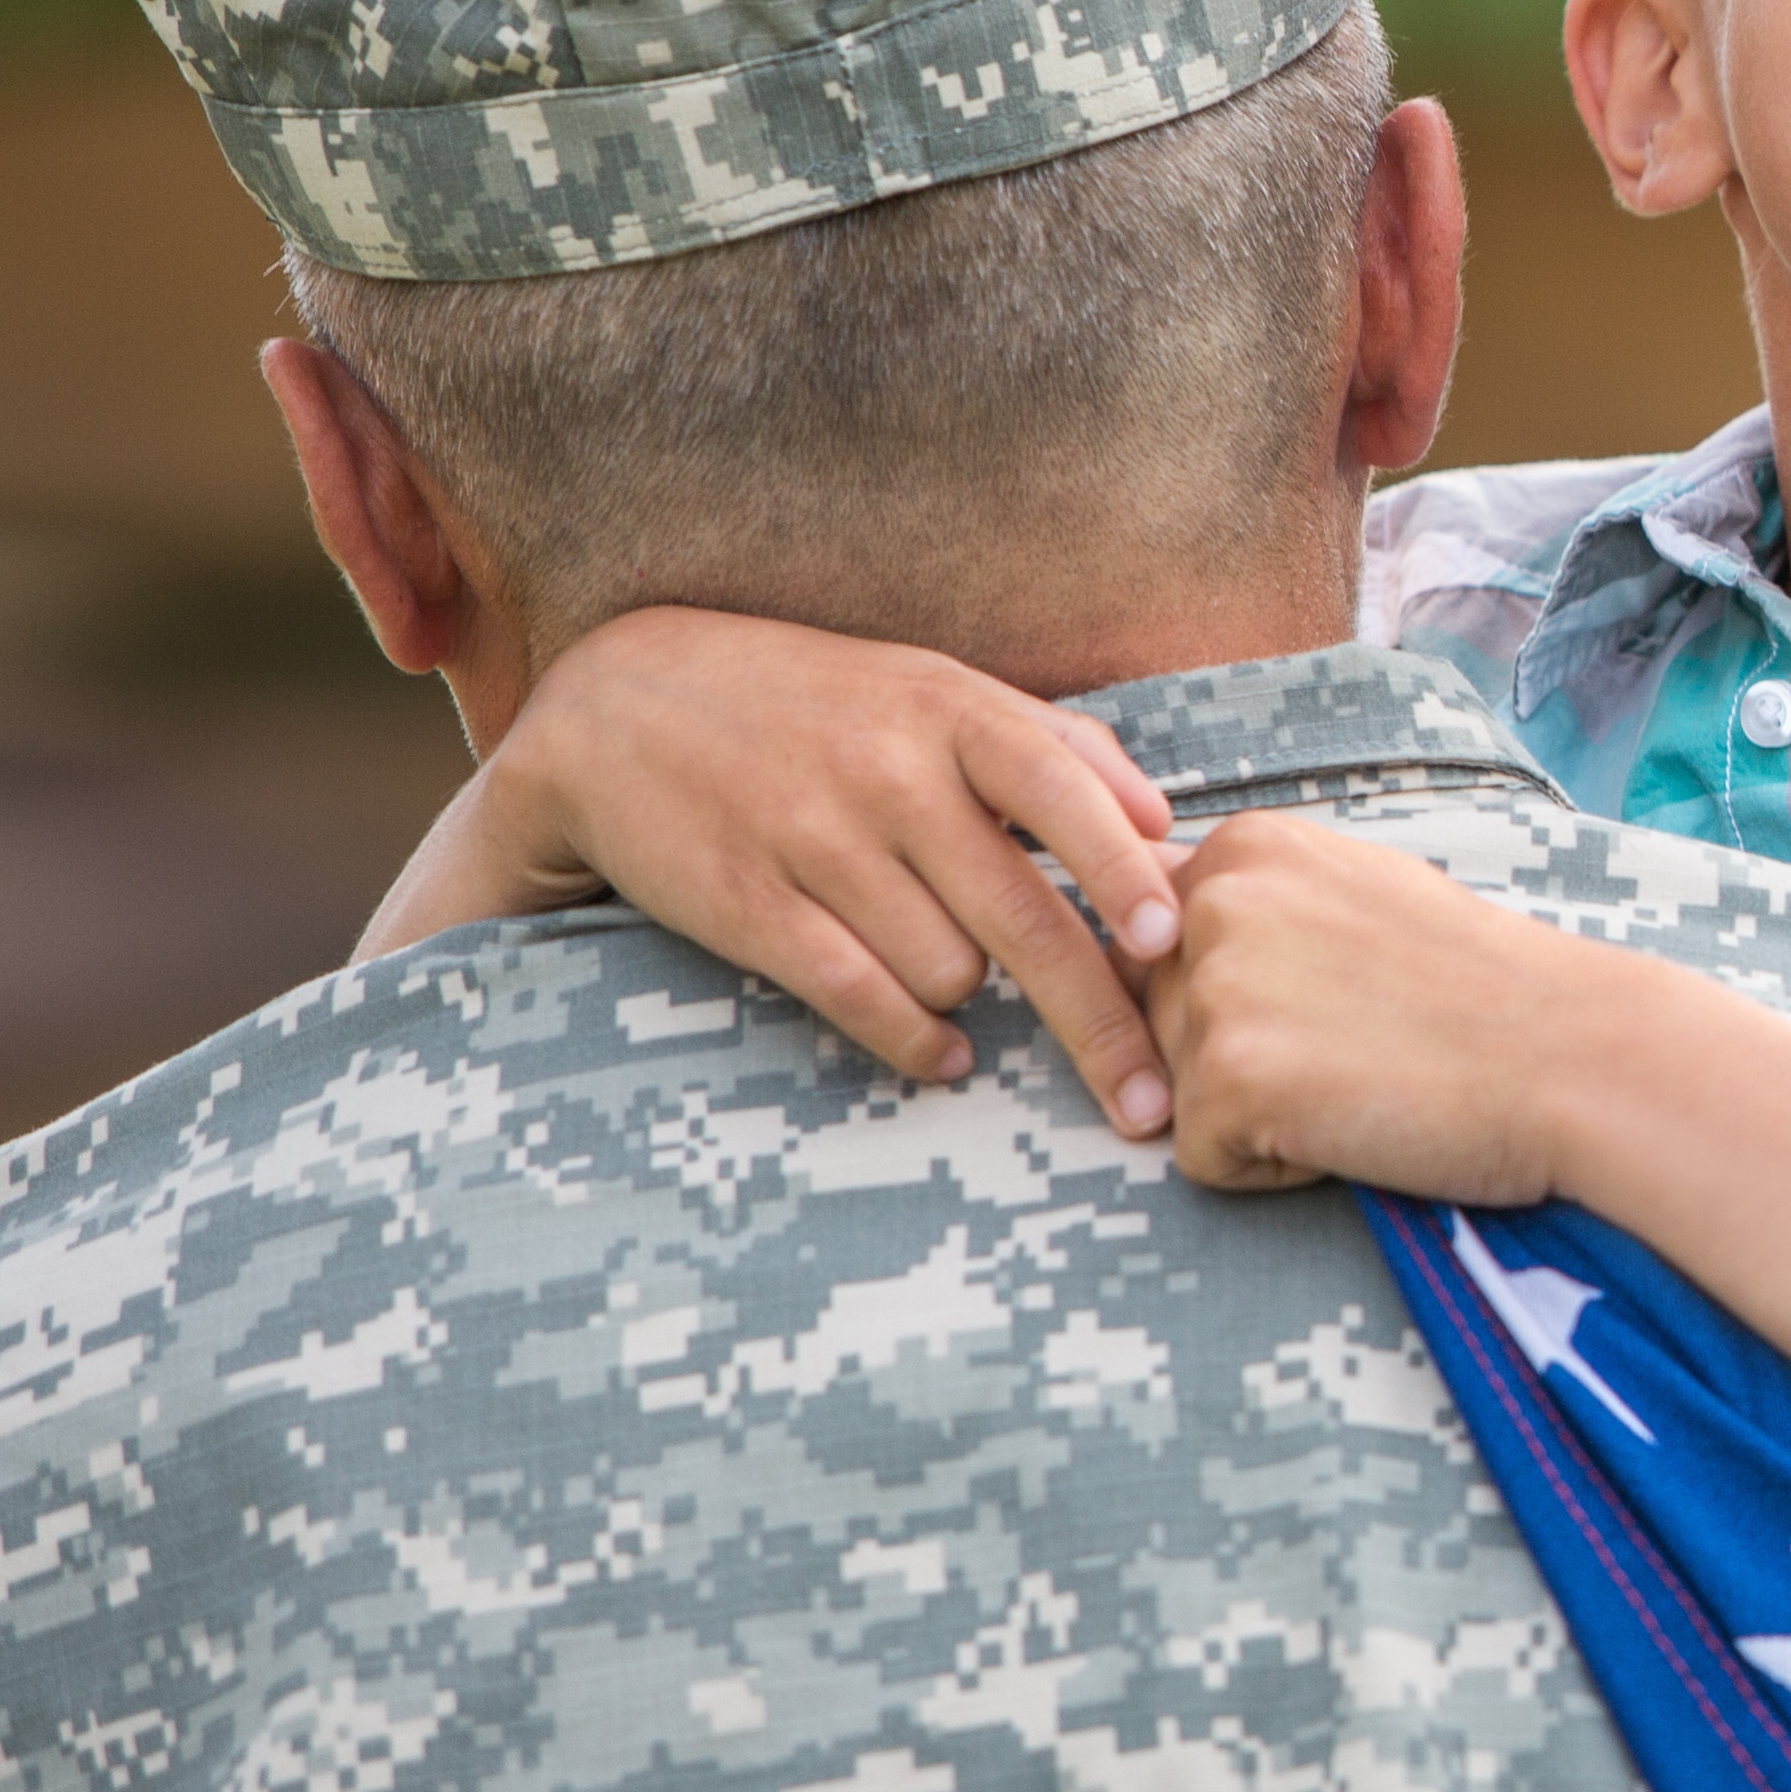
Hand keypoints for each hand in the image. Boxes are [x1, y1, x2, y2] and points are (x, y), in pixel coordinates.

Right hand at [461, 607, 1188, 1116]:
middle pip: (1023, 916)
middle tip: (1150, 1105)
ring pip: (951, 969)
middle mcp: (887, 773)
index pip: (1061, 790)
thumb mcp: (928, 686)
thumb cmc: (816, 703)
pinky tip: (942, 1054)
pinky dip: (916, 1040)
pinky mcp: (750, 907)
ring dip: (974, 992)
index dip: (1120, 872)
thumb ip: (1050, 742)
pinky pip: (861, 998)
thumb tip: (1162, 818)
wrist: (622, 705)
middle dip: (1100, 1023)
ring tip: (951, 965)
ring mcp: (816, 842)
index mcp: (946, 707)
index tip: (1168, 944)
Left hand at [1145, 814, 1604, 1203]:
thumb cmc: (1486, 988)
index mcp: (1244, 846)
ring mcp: (1217, 985)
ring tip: (1363, 1077)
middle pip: (1159, 1022)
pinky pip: (1203, 1159)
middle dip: (1243, 1056)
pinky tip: (1358, 1124)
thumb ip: (1262, 901)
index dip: (1254, 1000)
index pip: (1165, 949)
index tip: (1348, 999)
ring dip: (1258, 1111)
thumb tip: (1166, 927)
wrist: (1575, 1055)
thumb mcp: (1361, 893)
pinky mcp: (1225, 1078)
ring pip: (1176, 1090)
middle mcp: (1214, 898)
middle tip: (1362, 1042)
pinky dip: (1274, 1171)